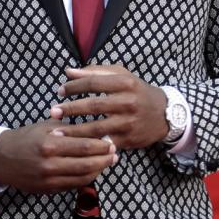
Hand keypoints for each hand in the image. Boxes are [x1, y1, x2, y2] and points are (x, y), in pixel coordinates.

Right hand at [0, 118, 117, 193]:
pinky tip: (92, 171)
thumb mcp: (44, 126)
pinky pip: (73, 186)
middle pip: (87, 164)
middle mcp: (50, 164)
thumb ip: (68, 128)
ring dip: (98, 170)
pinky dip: (86, 179)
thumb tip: (94, 128)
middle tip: (115, 154)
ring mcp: (49, 180)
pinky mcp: (47, 189)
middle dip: (105, 159)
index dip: (102, 146)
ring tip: (107, 163)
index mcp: (50, 144)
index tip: (112, 142)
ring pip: (82, 178)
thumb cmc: (25, 138)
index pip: (85, 146)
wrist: (0, 158)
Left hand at [48, 64, 169, 148]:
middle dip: (70, 109)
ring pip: (96, 128)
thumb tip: (68, 72)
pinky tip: (75, 146)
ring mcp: (129, 123)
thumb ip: (95, 73)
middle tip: (53, 111)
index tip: (60, 91)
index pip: (93, 83)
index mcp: (125, 83)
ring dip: (74, 131)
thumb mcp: (121, 76)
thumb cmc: (137, 92)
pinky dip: (89, 145)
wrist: (165, 114)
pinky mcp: (128, 140)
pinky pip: (104, 143)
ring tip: (57, 132)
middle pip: (93, 105)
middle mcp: (128, 102)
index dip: (74, 86)